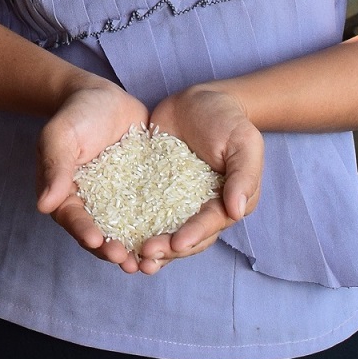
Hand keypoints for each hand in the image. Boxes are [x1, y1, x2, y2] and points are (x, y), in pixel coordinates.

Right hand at [35, 76, 153, 270]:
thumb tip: (44, 205)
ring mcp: (118, 202)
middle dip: (112, 250)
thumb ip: (55, 167)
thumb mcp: (61, 135)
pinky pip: (149, 214)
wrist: (102, 97)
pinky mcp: (141, 193)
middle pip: (100, 234)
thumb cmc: (75, 114)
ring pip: (126, 231)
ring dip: (135, 249)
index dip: (84, 232)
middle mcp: (92, 205)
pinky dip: (157, 230)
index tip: (96, 241)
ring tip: (148, 263)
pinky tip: (171, 240)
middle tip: (126, 261)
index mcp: (66, 195)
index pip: (73, 219)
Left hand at [128, 85, 262, 270]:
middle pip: (184, 237)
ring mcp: (174, 203)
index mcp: (226, 204)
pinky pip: (141, 212)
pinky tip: (113, 235)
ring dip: (147, 247)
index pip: (209, 224)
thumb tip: (236, 211)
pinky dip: (130, 226)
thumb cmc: (228, 120)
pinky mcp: (152, 191)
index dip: (193, 235)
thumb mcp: (243, 142)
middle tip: (145, 254)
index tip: (176, 243)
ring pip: (162, 232)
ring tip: (128, 258)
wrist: (199, 101)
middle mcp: (200, 210)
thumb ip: (243, 175)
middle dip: (166, 249)